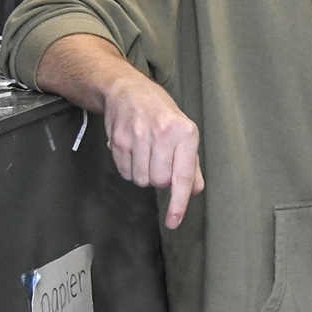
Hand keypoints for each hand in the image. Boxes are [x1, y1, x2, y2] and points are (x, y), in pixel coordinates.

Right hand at [103, 72, 203, 228]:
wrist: (127, 89)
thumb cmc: (161, 112)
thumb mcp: (184, 132)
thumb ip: (191, 164)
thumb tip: (194, 190)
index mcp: (185, 132)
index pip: (183, 175)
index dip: (179, 203)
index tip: (174, 221)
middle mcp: (162, 133)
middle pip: (160, 182)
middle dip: (160, 179)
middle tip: (160, 160)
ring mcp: (138, 136)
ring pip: (141, 180)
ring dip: (144, 175)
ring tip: (146, 154)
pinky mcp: (117, 140)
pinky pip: (125, 172)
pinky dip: (130, 169)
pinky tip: (133, 152)